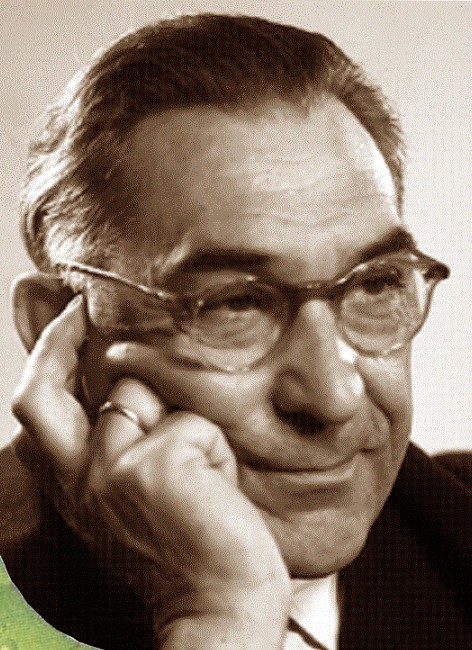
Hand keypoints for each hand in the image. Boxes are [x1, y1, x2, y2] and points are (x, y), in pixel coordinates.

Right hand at [12, 295, 289, 648]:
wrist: (218, 614)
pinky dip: (216, 452)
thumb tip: (131, 393)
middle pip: (38, 392)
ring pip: (139, 393)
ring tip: (204, 475)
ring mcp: (113, 469)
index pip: (36, 412)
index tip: (70, 320)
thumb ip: (123, 451)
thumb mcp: (136, 502)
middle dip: (56, 338)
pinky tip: (220, 490)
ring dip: (180, 422)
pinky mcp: (156, 465)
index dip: (47, 360)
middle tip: (80, 308)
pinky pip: (194, 424)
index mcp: (75, 487)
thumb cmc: (188, 557)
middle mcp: (81, 477)